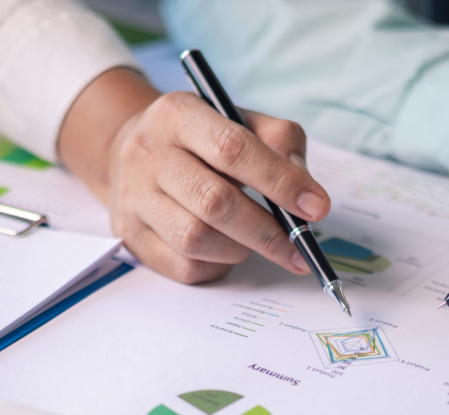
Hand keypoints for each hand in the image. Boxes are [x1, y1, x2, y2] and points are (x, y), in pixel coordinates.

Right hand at [58, 68, 329, 283]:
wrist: (135, 154)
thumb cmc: (203, 142)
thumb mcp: (242, 122)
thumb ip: (281, 144)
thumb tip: (307, 195)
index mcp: (178, 114)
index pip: (233, 149)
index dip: (280, 182)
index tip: (317, 207)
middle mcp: (147, 154)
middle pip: (214, 202)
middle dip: (267, 232)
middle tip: (300, 249)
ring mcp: (134, 198)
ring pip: (196, 240)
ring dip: (240, 249)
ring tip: (254, 240)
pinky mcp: (132, 236)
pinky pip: (185, 266)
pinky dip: (217, 265)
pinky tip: (225, 251)